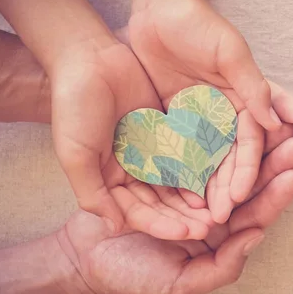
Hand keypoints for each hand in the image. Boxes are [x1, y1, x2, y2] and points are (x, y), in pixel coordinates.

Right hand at [50, 40, 211, 239]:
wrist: (89, 59)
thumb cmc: (74, 107)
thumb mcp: (76, 154)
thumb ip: (92, 192)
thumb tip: (114, 226)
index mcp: (109, 181)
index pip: (139, 213)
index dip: (161, 225)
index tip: (185, 234)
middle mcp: (132, 172)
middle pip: (162, 203)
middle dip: (183, 218)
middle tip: (210, 228)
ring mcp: (151, 153)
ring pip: (177, 183)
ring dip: (194, 199)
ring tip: (218, 211)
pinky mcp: (167, 133)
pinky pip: (186, 154)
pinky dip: (199, 168)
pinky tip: (217, 179)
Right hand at [56, 133, 292, 293]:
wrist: (86, 256)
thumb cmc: (133, 276)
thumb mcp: (179, 284)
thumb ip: (222, 268)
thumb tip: (257, 237)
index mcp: (222, 234)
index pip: (255, 214)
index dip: (275, 195)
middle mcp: (213, 206)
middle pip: (249, 183)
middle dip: (273, 162)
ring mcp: (193, 182)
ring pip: (227, 160)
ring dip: (251, 142)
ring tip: (274, 122)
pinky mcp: (172, 163)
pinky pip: (196, 148)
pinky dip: (214, 132)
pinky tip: (231, 113)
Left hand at [119, 18, 292, 222]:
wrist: (159, 11)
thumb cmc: (200, 25)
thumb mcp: (231, 53)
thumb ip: (254, 87)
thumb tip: (276, 124)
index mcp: (247, 99)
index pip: (252, 140)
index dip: (249, 168)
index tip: (240, 194)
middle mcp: (227, 114)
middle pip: (233, 157)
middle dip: (233, 186)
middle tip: (227, 214)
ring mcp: (201, 120)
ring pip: (209, 160)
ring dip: (210, 188)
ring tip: (208, 216)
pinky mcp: (177, 121)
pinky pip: (180, 151)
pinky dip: (183, 173)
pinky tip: (182, 197)